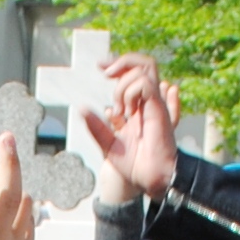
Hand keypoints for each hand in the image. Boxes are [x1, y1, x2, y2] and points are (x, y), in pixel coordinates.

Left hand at [82, 54, 181, 202]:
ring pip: (144, 69)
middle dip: (121, 62)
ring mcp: (155, 103)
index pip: (134, 72)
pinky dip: (130, 91)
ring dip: (123, 84)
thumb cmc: (133, 165)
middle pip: (143, 63)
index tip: (100, 67)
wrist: (147, 178)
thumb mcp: (107, 143)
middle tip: (105, 73)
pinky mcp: (159, 108)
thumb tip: (81, 108)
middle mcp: (149, 101)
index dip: (118, 64)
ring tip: (119, 109)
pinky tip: (127, 112)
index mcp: (139, 106)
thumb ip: (96, 126)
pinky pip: (145, 84)